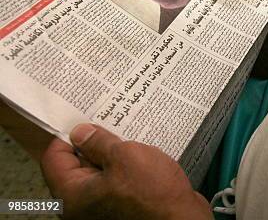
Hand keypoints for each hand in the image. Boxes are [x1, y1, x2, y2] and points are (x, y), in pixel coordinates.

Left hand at [41, 123, 211, 219]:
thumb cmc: (153, 194)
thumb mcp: (125, 156)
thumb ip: (99, 142)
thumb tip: (80, 132)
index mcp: (72, 196)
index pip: (54, 159)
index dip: (68, 135)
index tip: (85, 120)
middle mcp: (82, 205)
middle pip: (75, 166)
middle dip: (92, 143)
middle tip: (109, 122)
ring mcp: (102, 207)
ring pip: (98, 172)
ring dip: (111, 153)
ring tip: (128, 136)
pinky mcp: (121, 206)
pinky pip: (115, 181)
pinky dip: (123, 166)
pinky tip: (139, 153)